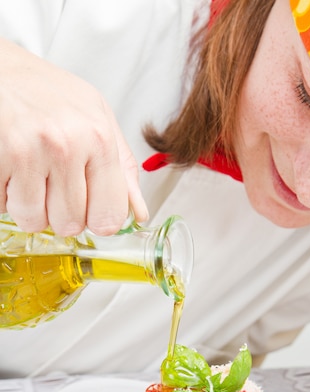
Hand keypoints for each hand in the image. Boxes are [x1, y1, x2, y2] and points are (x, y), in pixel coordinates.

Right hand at [0, 37, 147, 235]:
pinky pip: (4, 207)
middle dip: (60, 212)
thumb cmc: (46, 91)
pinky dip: (5, 195)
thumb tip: (139, 213)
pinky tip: (9, 168)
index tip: (89, 209)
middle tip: (51, 182)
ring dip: (29, 206)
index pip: (110, 216)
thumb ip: (122, 168)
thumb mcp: (96, 117)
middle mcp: (66, 145)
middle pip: (71, 225)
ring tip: (28, 174)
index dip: (98, 220)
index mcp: (98, 138)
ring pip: (34, 221)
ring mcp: (27, 152)